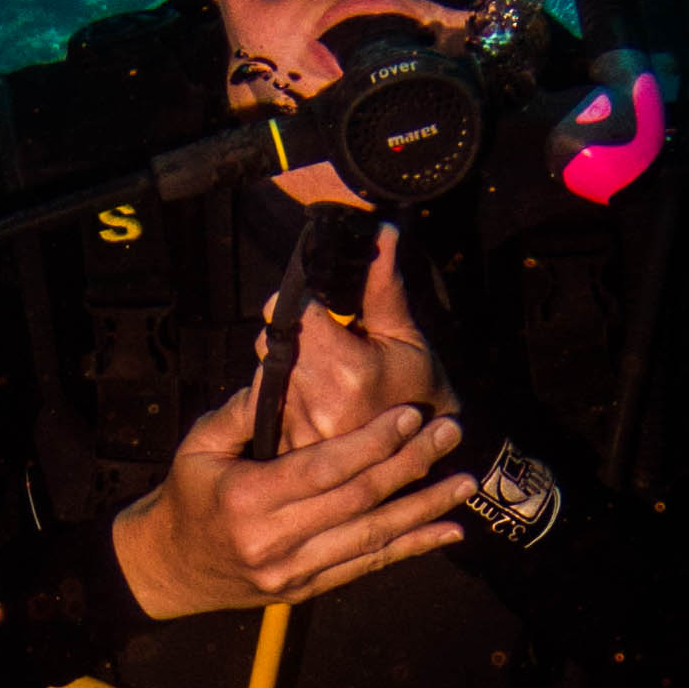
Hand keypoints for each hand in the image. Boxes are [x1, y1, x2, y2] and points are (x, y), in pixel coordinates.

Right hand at [112, 372, 467, 618]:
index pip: (324, 468)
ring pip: (372, 537)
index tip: (409, 415)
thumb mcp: (200, 444)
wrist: (169, 567)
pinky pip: (368, 567)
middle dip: (410, 465)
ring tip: (464, 482)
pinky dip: (412, 549)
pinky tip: (448, 532)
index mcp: (248, 499)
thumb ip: (244, 409)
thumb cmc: (189, 494)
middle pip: (357, 500)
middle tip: (450, 433)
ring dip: (424, 509)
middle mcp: (275, 541)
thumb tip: (283, 363)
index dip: (372, 442)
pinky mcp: (308, 588)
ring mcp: (294, 571)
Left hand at [280, 228, 456, 452]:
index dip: (297, 303)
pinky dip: (281, 401)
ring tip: (323, 381)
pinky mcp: (288, 452)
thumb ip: (383, 286)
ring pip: (263, 376)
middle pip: (270, 344)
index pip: (288, 312)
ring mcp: (299, 432)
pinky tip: (310, 404)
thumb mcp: (407, 339)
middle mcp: (316, 404)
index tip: (312, 308)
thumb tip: (383, 231)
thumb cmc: (420, 393)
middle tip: (323, 348)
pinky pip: (263, 410)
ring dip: (284, 371)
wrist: (425, 456)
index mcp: (346, 371)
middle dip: (291, 339)